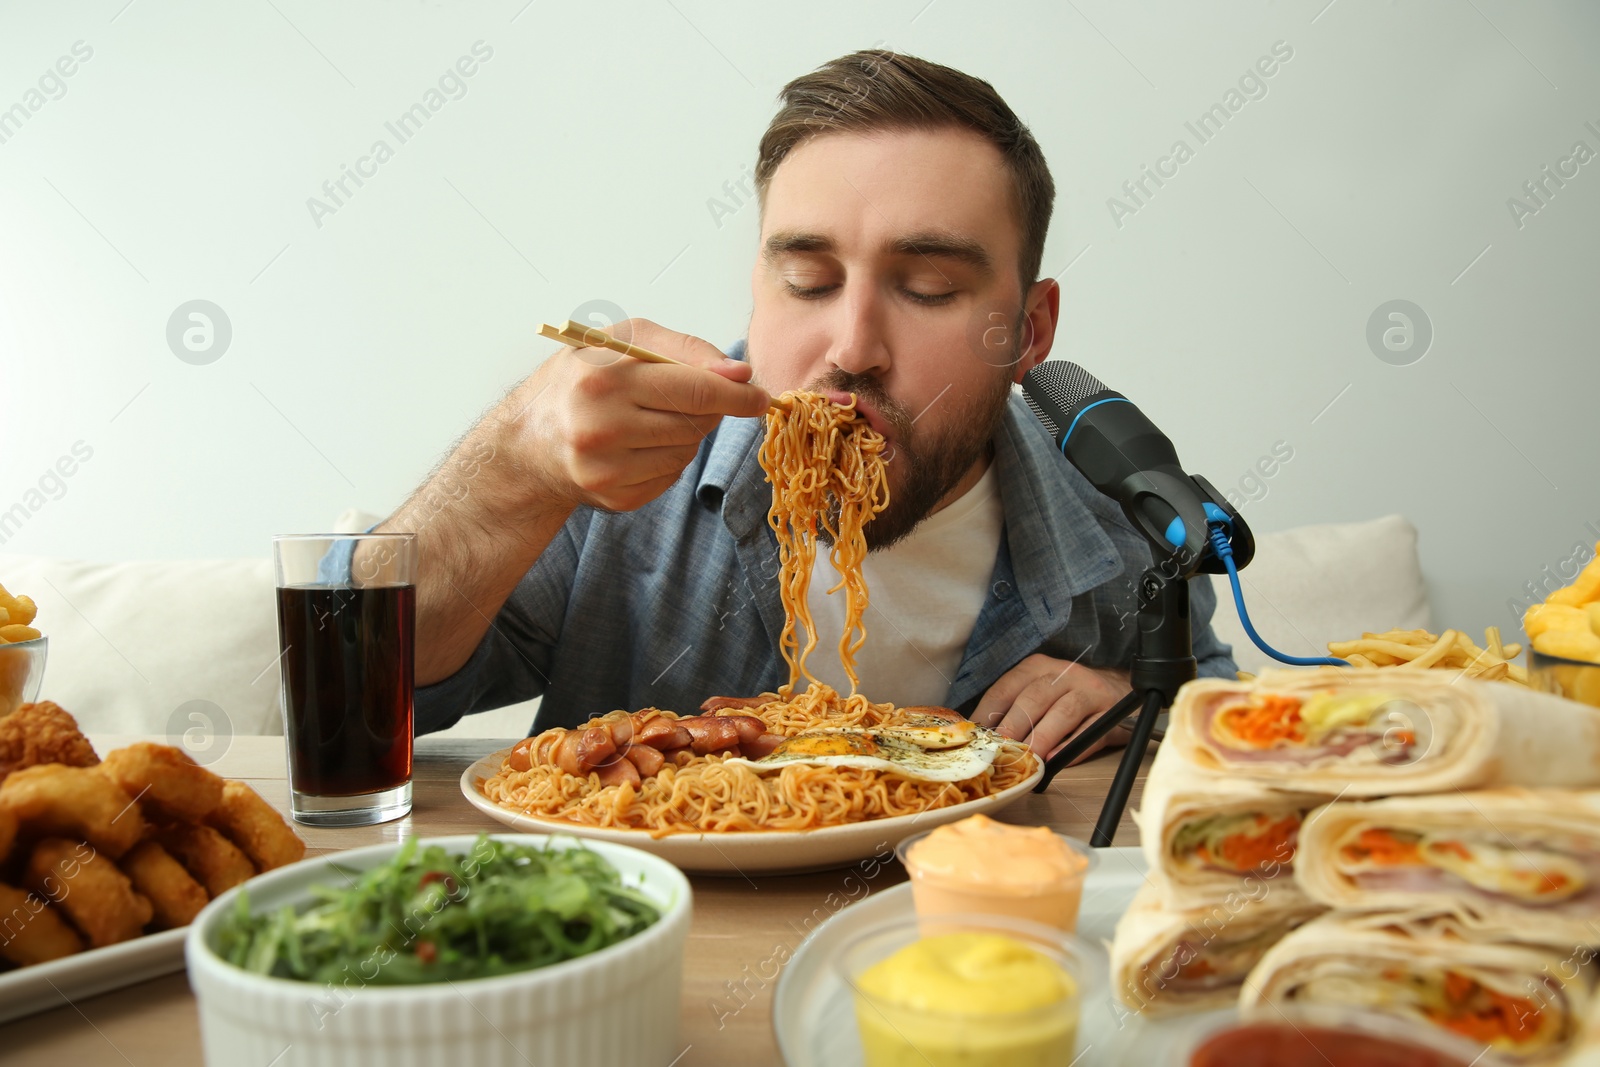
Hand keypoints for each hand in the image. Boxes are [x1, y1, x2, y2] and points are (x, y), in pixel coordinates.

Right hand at [495, 318, 770, 513]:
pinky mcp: (615, 497)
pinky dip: (668, 458)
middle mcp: (601, 426)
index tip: (760, 396)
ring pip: (688, 451)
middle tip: (690, 398)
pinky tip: (638, 445)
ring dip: (687, 433)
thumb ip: (686, 350)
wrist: (530, 439)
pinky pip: (672, 475)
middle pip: (697, 422)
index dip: (737, 394)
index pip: (695, 388)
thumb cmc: (582, 379)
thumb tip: (740, 374)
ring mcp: (607, 469)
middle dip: (708, 409)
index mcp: (604, 378)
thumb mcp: (624, 341)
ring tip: (650, 418)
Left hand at [971, 654, 1132, 763]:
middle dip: (1014, 727)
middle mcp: (1063, 674)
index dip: (988, 714)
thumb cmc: (1068, 697)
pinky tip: (1057, 759)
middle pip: (1034, 698)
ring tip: (1030, 759)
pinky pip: (1091, 730)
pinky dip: (1073, 747)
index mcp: (1037, 667)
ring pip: (1063, 712)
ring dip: (1043, 738)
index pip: (1006, 688)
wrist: (1118, 691)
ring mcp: (1090, 691)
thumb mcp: (1040, 692)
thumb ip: (1013, 707)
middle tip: (1001, 752)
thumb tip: (981, 735)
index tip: (976, 737)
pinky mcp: (1111, 712)